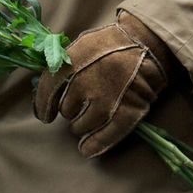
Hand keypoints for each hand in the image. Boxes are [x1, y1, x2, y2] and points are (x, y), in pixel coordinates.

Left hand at [33, 12, 175, 156]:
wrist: (149, 44)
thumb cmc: (113, 43)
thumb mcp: (83, 44)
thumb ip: (64, 64)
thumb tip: (46, 88)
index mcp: (75, 61)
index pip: (48, 89)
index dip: (43, 105)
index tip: (45, 115)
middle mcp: (88, 82)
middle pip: (66, 109)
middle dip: (70, 109)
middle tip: (81, 104)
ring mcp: (108, 100)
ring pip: (81, 126)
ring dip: (81, 125)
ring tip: (89, 118)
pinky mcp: (127, 112)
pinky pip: (105, 136)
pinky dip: (94, 145)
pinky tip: (86, 149)